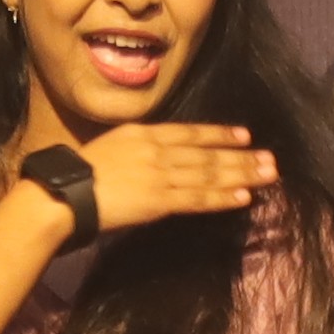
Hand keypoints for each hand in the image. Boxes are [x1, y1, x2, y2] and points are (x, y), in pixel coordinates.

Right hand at [53, 122, 273, 232]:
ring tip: (267, 176)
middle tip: (270, 160)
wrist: (63, 193)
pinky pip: (197, 198)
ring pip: (209, 174)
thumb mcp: (109, 148)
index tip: (244, 136)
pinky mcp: (159, 200)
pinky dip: (222, 197)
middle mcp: (157, 150)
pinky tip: (243, 196)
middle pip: (207, 154)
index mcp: (143, 133)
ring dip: (241, 175)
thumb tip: (154, 157)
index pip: (190, 133)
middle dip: (241, 157)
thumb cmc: (76, 175)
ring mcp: (160, 175)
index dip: (219, 135)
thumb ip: (135, 149)